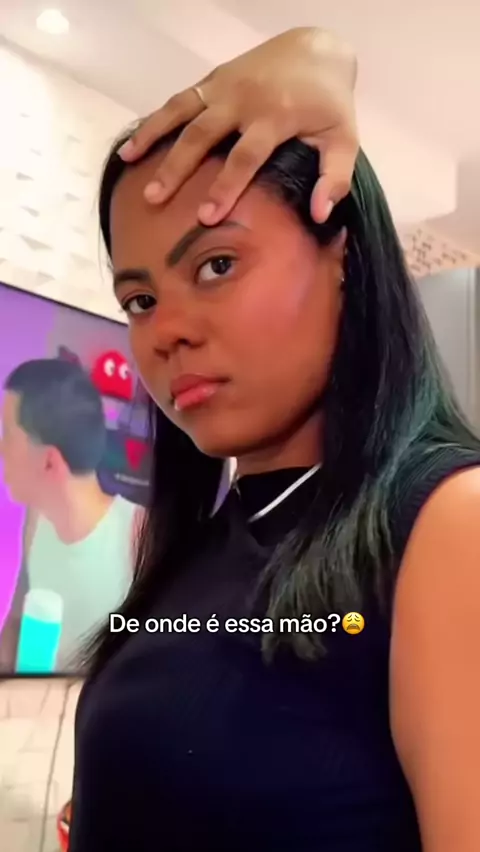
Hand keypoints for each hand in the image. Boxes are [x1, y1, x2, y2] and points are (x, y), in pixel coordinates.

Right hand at [119, 27, 357, 224]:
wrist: (316, 49)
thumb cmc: (329, 103)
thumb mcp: (343, 138)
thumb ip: (333, 177)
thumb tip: (320, 214)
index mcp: (274, 117)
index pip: (245, 157)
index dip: (225, 187)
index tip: (206, 216)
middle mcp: (242, 100)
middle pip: (202, 135)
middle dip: (177, 168)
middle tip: (155, 198)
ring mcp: (223, 86)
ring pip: (181, 112)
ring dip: (153, 137)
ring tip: (128, 162)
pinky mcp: (213, 79)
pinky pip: (179, 101)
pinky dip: (155, 120)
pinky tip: (135, 143)